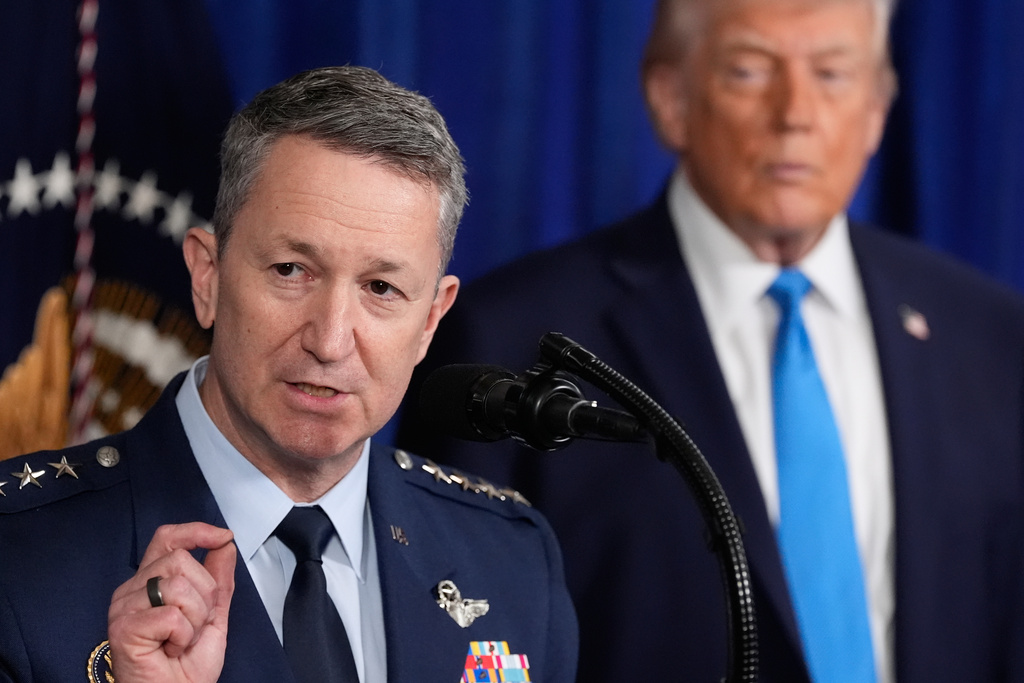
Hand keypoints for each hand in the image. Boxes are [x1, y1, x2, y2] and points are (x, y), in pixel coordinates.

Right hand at [107, 523, 235, 682]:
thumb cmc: (187, 666)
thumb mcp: (213, 615)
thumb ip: (219, 580)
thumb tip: (225, 544)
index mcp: (149, 582)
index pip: (167, 538)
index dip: (196, 532)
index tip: (223, 537)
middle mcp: (131, 590)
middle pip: (180, 560)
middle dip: (204, 594)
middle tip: (193, 626)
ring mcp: (124, 608)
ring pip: (178, 586)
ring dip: (195, 619)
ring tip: (181, 641)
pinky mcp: (124, 628)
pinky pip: (171, 615)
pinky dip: (183, 636)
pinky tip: (170, 650)